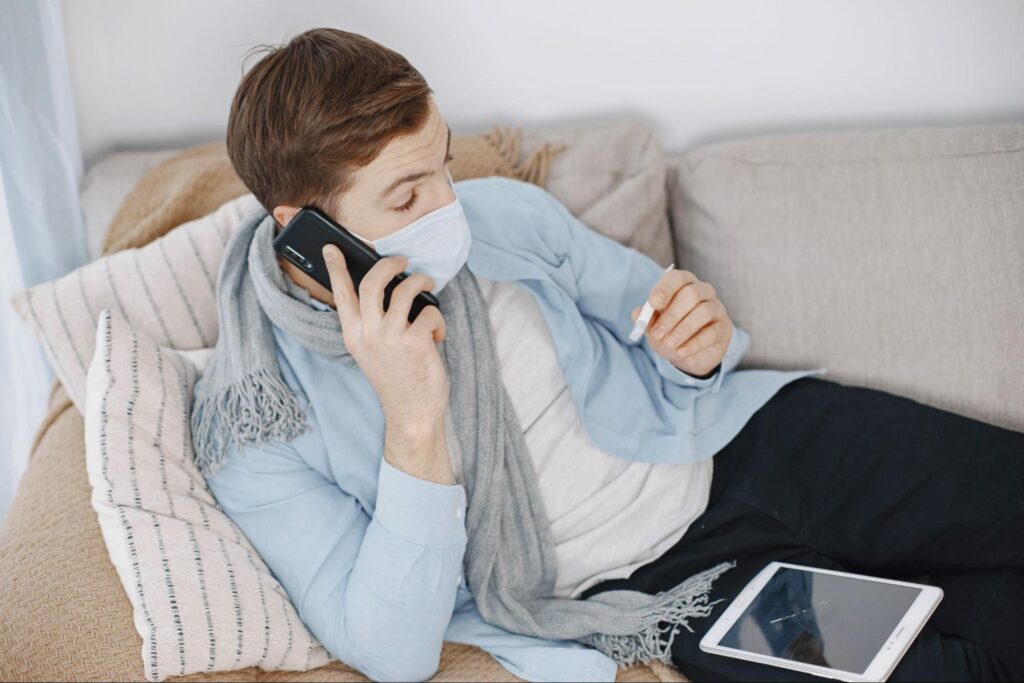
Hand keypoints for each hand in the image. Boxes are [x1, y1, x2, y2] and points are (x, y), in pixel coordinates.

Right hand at [322, 244, 452, 482]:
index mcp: (353, 335)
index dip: (337, 269)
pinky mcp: (415, 341)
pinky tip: (437, 337)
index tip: (332, 248)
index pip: (342, 295)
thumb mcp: (372, 352)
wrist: (411, 414)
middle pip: (373, 282)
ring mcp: (390, 336)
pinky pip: (430, 312)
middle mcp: (368, 333)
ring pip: (406, 289)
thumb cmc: (396, 380)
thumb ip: (372, 325)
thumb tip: (389, 291)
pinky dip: (438, 320)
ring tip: (429, 287)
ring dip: (422, 283)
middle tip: (402, 260)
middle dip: (390, 264)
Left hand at [631, 268, 733, 377]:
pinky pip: (712, 332)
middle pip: (691, 294)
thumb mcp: (653, 327)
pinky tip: (681, 352)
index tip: (653, 303)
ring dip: (682, 330)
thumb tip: (637, 314)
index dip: (665, 289)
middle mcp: (703, 291)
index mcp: (683, 284)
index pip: (677, 278)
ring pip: (703, 312)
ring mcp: (717, 308)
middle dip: (671, 315)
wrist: (687, 355)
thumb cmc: (668, 332)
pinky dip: (694, 343)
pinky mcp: (724, 327)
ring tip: (668, 343)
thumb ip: (646, 319)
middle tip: (657, 333)